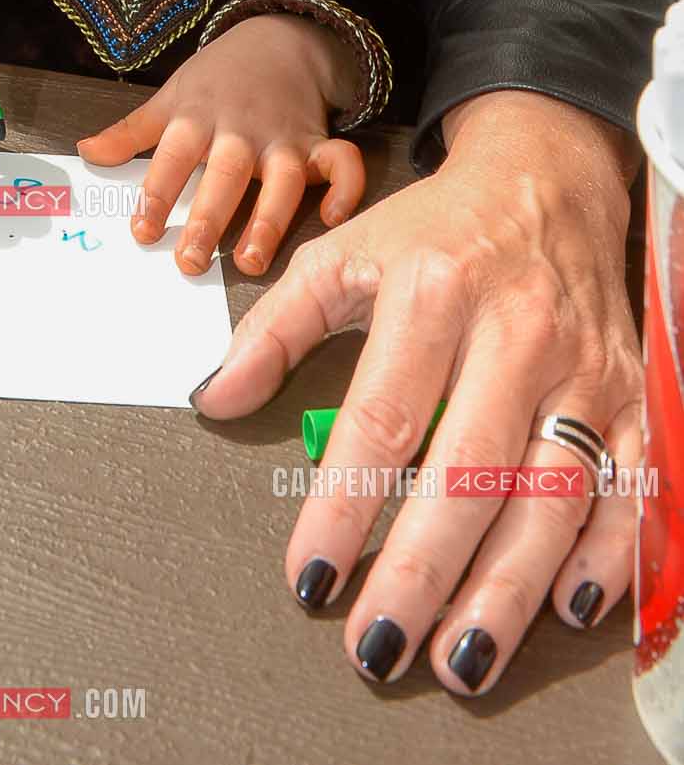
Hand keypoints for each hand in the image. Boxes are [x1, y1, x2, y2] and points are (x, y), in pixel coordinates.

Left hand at [76, 14, 364, 274]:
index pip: (172, 157)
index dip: (156, 193)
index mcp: (197, 119)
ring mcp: (283, 139)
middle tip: (190, 263)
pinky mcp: (319, 143)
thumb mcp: (170, 98)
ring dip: (267, 219)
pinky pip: (342, 164)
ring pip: (281, 179)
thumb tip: (86, 153)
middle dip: (207, 219)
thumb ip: (131, 132)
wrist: (276, 39)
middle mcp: (240, 132)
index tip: (142, 230)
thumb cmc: (216, 79)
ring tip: (250, 262)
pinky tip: (330, 220)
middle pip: (223, 175)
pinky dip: (344, 190)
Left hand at [190, 91, 641, 694]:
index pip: (380, 419)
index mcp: (431, 292)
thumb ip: (273, 328)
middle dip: (421, 572)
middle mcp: (514, 332)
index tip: (308, 578)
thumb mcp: (341, 252)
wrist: (544, 177)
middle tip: (376, 646)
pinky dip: (605, 555)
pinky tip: (567, 612)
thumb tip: (210, 397)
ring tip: (458, 662)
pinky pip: (628, 488)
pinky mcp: (630, 395)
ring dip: (507, 591)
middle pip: (468, 472)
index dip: (341, 506)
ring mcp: (580, 369)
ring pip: (550, 496)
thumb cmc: (433, 229)